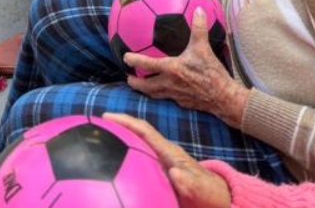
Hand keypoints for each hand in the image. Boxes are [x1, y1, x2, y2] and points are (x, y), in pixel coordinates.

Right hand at [103, 114, 230, 207]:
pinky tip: (113, 169)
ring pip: (136, 147)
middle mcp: (163, 153)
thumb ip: (190, 182)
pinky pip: (139, 161)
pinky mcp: (161, 173)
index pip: (144, 131)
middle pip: (136, 135)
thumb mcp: (202, 189)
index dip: (126, 121)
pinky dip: (125, 159)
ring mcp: (162, 162)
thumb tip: (174, 173)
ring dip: (120, 142)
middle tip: (95, 126)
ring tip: (100, 142)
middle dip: (117, 127)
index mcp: (170, 152)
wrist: (219, 199)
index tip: (107, 116)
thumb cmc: (211, 193)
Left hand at [124, 7, 248, 128]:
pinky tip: (164, 89)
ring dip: (146, 90)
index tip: (124, 57)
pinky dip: (161, 93)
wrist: (223, 97)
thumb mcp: (204, 47)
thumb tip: (197, 10)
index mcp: (171, 69)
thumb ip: (199, 28)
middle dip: (135, 82)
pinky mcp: (183, 102)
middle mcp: (169, 83)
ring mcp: (175, 95)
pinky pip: (168, 97)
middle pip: (146, 86)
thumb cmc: (211, 72)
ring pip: (155, 94)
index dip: (134, 60)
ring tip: (140, 86)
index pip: (147, 64)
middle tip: (128, 77)